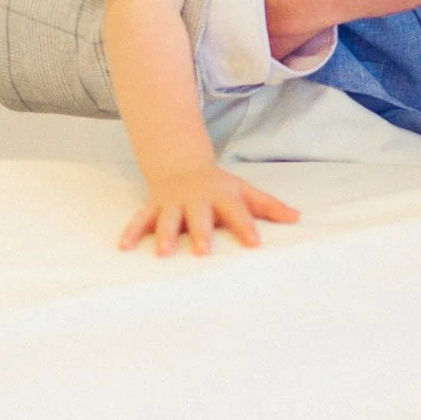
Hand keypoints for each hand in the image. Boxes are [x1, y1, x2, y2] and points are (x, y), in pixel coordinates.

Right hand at [119, 162, 298, 255]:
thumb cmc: (219, 187)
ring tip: (164, 253)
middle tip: (203, 251)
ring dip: (166, 235)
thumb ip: (269, 206)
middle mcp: (197, 200)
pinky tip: (123, 247)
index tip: (255, 244)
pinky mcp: (154, 207)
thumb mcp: (245, 191)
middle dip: (201, 233)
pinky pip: (140, 219)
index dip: (247, 227)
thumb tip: (297, 218)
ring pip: (169, 219)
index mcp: (223, 197)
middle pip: (200, 217)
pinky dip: (132, 232)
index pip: (238, 212)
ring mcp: (173, 203)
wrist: (182, 166)